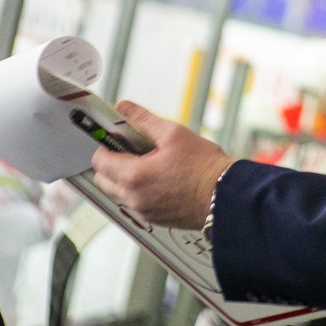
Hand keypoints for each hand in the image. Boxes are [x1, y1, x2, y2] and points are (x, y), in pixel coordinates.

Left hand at [90, 101, 234, 229]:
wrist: (225, 195)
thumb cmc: (204, 167)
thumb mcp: (174, 134)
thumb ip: (144, 119)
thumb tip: (125, 108)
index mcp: (135, 176)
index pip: (99, 161)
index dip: (105, 145)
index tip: (117, 138)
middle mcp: (134, 197)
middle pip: (103, 180)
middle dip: (111, 163)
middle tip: (132, 150)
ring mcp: (144, 210)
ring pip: (118, 192)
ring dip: (125, 177)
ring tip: (151, 163)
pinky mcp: (155, 218)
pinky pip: (135, 202)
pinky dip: (140, 189)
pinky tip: (161, 177)